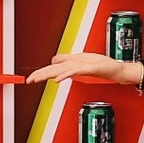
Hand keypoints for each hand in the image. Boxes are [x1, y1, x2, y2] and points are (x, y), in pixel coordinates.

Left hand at [24, 52, 142, 87]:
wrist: (115, 69)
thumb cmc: (101, 65)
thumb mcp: (81, 63)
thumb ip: (68, 62)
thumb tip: (55, 63)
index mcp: (71, 64)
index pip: (52, 68)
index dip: (41, 73)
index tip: (31, 79)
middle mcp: (73, 64)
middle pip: (53, 68)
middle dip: (40, 74)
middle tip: (29, 80)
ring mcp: (80, 65)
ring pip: (60, 69)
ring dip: (48, 74)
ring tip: (37, 79)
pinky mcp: (87, 67)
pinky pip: (74, 71)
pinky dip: (65, 74)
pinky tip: (57, 79)